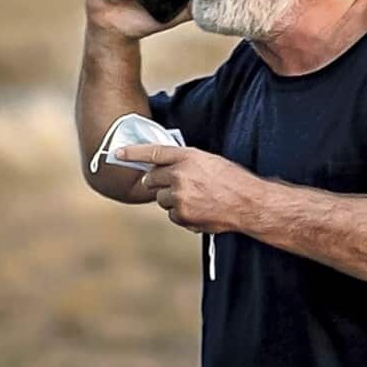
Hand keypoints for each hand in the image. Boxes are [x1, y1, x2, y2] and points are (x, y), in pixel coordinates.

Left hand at [115, 145, 257, 233]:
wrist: (249, 203)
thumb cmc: (234, 181)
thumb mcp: (210, 162)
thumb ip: (186, 162)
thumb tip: (166, 168)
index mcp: (188, 157)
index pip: (153, 152)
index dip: (133, 152)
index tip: (117, 153)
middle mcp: (180, 175)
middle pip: (151, 179)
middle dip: (157, 182)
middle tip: (174, 185)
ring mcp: (179, 196)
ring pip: (161, 199)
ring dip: (172, 200)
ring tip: (196, 199)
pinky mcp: (181, 215)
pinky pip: (171, 215)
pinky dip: (182, 214)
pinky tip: (200, 210)